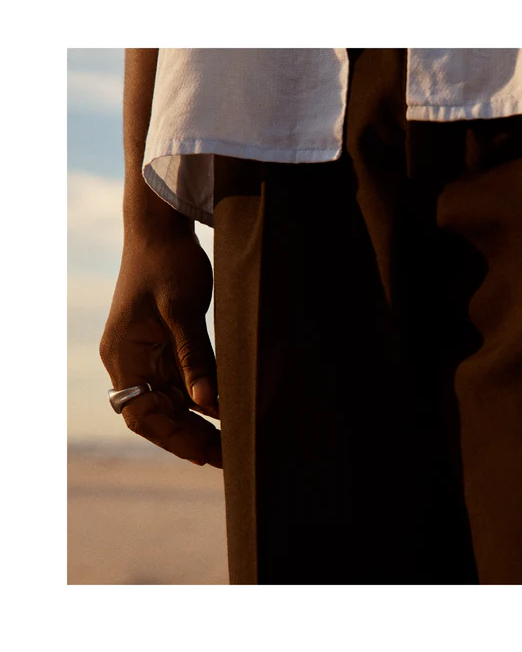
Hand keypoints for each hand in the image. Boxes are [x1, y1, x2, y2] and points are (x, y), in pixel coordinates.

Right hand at [99, 226, 221, 466]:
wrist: (160, 230)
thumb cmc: (168, 264)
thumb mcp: (183, 311)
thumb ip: (195, 356)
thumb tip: (208, 401)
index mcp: (124, 354)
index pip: (143, 412)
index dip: (174, 437)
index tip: (205, 454)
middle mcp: (131, 360)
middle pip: (158, 413)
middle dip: (191, 437)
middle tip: (227, 457)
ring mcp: (147, 354)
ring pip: (171, 402)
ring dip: (199, 423)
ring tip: (231, 444)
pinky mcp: (164, 346)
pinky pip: (182, 383)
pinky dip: (203, 399)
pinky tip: (227, 413)